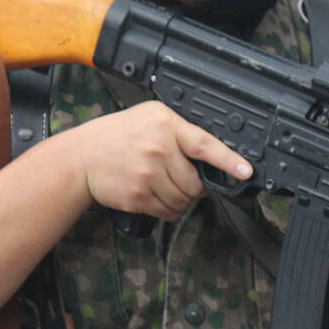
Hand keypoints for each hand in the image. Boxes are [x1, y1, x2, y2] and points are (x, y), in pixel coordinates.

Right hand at [65, 101, 251, 220]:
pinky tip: (157, 196)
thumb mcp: (150, 117)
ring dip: (182, 200)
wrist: (82, 157)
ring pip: (184, 201)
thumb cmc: (118, 135)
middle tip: (182, 178)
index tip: (245, 171)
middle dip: (195, 186)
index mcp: (166, 126)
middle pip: (196, 182)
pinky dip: (169, 210)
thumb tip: (210, 153)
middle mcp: (159, 150)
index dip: (228, 160)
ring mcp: (148, 175)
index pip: (205, 145)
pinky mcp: (139, 197)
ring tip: (166, 186)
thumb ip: (180, 130)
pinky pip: (168, 212)